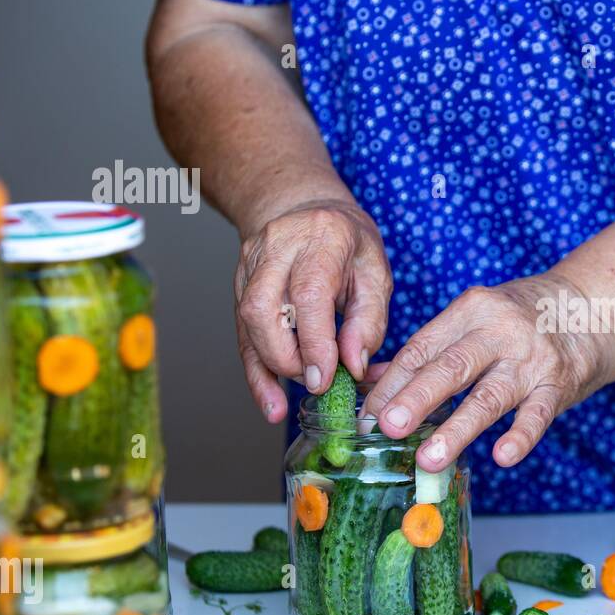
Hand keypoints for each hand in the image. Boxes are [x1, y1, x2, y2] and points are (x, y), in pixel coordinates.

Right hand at [234, 198, 391, 421]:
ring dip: (268, 368)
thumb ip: (369, 320)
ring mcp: (251, 264)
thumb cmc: (348, 244)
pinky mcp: (239, 284)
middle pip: (265, 309)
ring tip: (286, 402)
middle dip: (287, 357)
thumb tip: (354, 365)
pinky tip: (269, 400)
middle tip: (315, 381)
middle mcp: (278, 247)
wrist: (308, 211)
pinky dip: (256, 371)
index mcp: (321, 238)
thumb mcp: (376, 273)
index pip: (309, 294)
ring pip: (247, 322)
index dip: (314, 342)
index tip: (326, 378)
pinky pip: (242, 333)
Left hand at [361, 274, 614, 469]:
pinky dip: (520, 436)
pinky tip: (502, 457)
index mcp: (470, 310)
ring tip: (428, 458)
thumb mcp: (475, 319)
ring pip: (489, 396)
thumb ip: (429, 349)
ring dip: (457, 428)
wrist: (594, 307)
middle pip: (451, 367)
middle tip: (387, 426)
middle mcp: (499, 330)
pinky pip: (538, 414)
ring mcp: (531, 358)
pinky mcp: (560, 383)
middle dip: (416, 398)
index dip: (392, 383)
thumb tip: (374, 381)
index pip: (423, 349)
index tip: (365, 414)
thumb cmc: (522, 319)